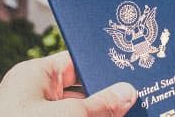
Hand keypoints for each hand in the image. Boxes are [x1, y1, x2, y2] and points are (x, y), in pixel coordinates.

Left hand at [0, 51, 137, 116]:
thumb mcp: (66, 115)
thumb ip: (98, 106)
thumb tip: (127, 91)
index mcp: (34, 75)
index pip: (73, 62)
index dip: (100, 66)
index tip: (131, 69)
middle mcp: (35, 95)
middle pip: (80, 91)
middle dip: (107, 97)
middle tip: (140, 96)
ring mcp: (37, 116)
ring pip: (78, 112)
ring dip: (101, 114)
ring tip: (136, 113)